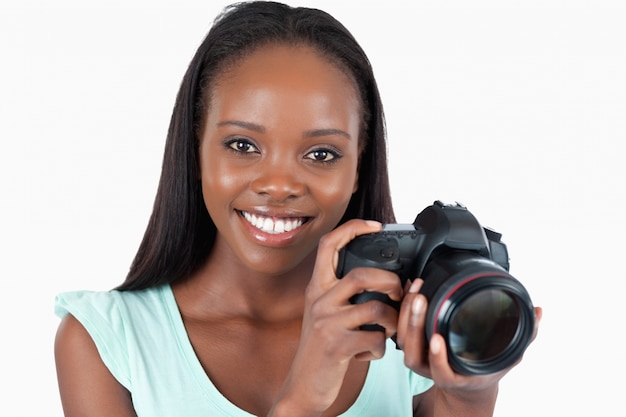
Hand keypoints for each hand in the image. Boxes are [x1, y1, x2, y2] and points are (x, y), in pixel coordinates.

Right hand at [270, 219, 403, 415]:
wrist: (303, 386)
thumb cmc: (323, 348)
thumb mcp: (326, 314)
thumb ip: (344, 295)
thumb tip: (385, 279)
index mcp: (317, 288)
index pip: (329, 245)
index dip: (353, 228)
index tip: (376, 226)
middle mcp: (318, 300)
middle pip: (361, 274)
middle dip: (390, 283)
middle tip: (398, 294)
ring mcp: (326, 323)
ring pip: (375, 309)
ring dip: (393, 322)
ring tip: (388, 330)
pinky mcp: (336, 346)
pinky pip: (375, 340)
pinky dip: (381, 349)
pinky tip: (370, 353)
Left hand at [397, 279, 542, 413]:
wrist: (467, 382)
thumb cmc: (487, 367)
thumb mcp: (509, 354)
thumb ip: (526, 333)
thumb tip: (539, 311)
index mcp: (456, 376)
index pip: (441, 372)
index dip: (437, 358)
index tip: (438, 338)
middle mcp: (434, 369)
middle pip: (414, 352)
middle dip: (414, 324)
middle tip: (421, 299)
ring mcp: (420, 358)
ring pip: (403, 341)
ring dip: (406, 315)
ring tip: (416, 290)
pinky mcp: (412, 344)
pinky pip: (400, 329)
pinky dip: (403, 309)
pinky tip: (411, 289)